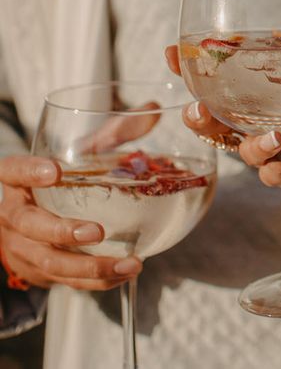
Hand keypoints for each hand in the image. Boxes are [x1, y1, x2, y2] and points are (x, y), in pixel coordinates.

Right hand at [0, 156, 141, 289]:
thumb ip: (86, 155)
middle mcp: (12, 215)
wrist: (19, 226)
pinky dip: (97, 280)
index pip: (14, 171)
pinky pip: (66, 280)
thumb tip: (136, 131)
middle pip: (30, 225)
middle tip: (97, 231)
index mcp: (15, 183)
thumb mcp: (56, 167)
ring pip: (51, 261)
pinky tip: (123, 273)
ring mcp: (21, 247)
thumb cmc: (48, 189)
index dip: (30, 172)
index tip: (53, 170)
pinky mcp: (37, 271)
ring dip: (92, 266)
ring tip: (128, 263)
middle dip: (64, 231)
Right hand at [165, 45, 280, 225]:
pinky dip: (276, 165)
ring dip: (247, 143)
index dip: (193, 67)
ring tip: (269, 136)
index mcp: (265, 95)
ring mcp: (274, 150)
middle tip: (197, 107)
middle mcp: (261, 122)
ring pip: (241, 150)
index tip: (173, 52)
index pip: (221, 80)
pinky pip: (274, 174)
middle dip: (197, 113)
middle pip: (215, 121)